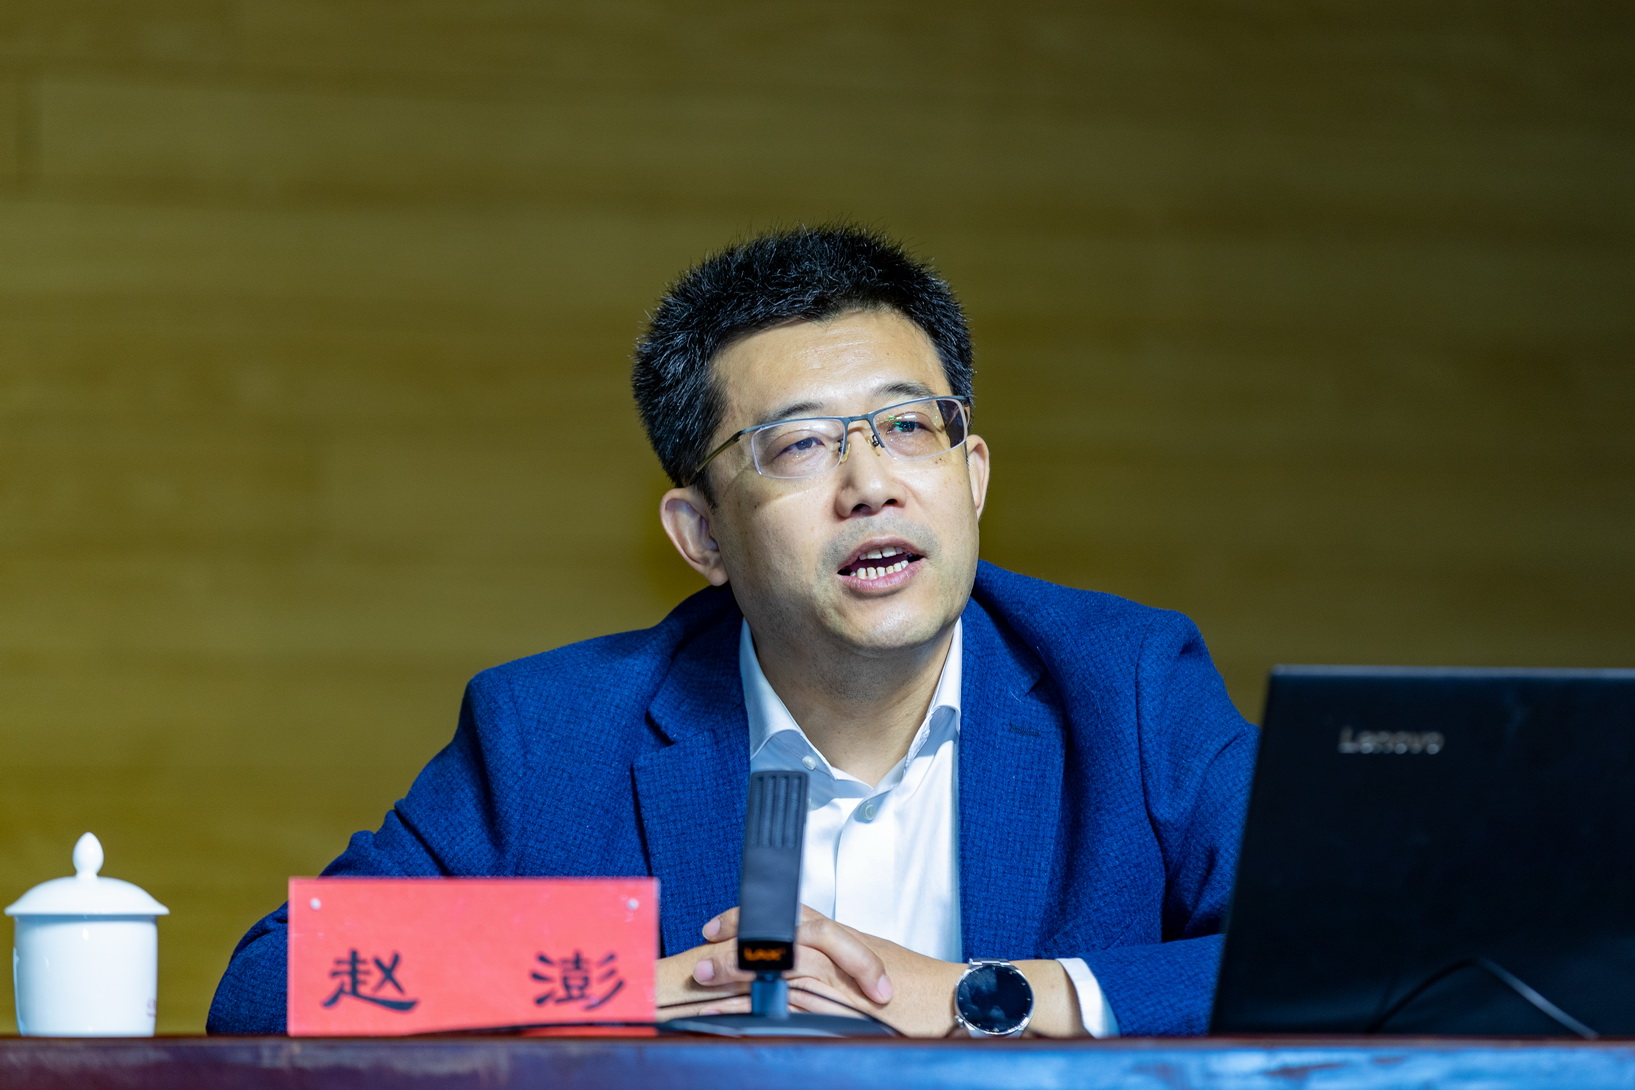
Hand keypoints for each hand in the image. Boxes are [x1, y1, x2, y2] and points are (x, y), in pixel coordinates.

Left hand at [692, 905, 966, 1035]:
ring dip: (738, 976)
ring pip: (778, 969)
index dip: (749, 919)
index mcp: (842, 938)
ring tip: (703, 982)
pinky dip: (761, 1010)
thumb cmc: (921, 986)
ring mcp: (838, 981)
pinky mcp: (842, 1009)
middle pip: (776, 940)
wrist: (956, 998)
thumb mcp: (876, 962)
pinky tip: (735, 1017)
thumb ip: (841, 961)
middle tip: (700, 954)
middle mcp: (836, 954)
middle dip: (734, 946)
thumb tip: (807, 968)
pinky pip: (793, 1006)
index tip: (717, 927)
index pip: (788, 918)